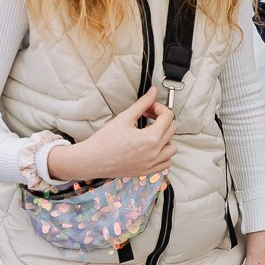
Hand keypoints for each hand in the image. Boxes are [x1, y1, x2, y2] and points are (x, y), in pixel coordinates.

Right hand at [46, 94, 174, 183]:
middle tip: (148, 116)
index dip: (159, 107)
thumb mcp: (124, 118)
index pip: (167, 117)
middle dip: (162, 119)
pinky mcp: (146, 171)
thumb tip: (152, 92)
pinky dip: (164, 154)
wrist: (91, 160)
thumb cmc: (104, 141)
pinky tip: (152, 147)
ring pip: (172, 148)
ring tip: (152, 132)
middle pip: (171, 130)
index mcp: (150, 138)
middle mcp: (154, 153)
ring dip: (166, 138)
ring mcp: (151, 164)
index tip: (149, 107)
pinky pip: (165, 163)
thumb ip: (142, 104)